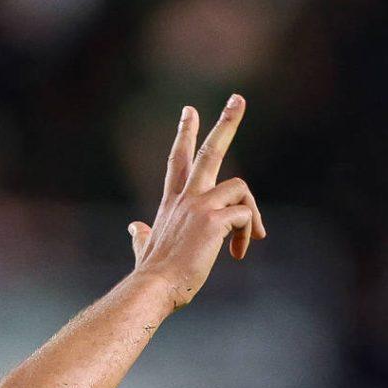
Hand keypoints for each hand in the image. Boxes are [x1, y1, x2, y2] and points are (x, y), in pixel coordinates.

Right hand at [128, 94, 264, 310]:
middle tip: (239, 98)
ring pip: (240, 186)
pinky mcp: (213, 221)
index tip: (190, 110)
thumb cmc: (153, 275)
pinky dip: (248, 232)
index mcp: (172, 202)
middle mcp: (185, 198)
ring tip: (254, 238)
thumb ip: (141, 235)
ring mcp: (199, 206)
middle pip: (208, 151)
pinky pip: (244, 215)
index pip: (178, 160)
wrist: (153, 288)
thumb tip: (134, 228)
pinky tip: (239, 253)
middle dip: (226, 122)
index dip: (184, 134)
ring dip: (253, 212)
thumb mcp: (144, 247)